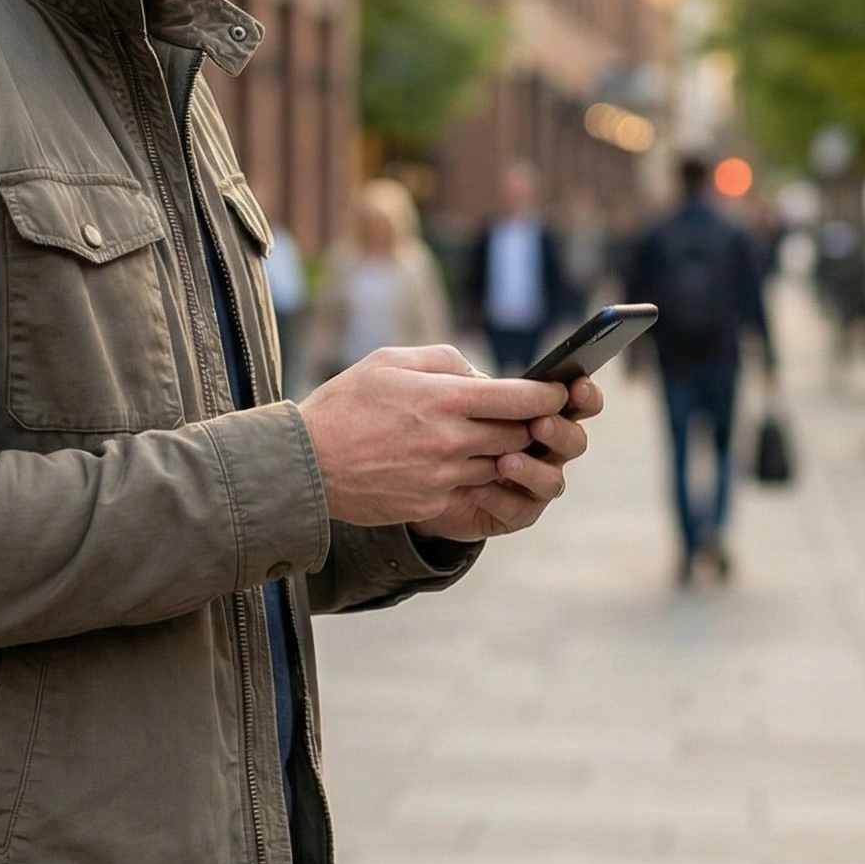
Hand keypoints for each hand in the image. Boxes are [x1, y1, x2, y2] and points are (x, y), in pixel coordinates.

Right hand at [298, 345, 573, 528]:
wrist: (305, 464)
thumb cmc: (346, 404)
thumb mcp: (391, 360)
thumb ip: (445, 361)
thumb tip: (481, 375)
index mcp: (445, 398)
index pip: (521, 398)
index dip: (550, 395)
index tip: (559, 391)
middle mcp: (451, 440)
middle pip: (519, 435)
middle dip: (532, 424)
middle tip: (532, 415)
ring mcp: (443, 476)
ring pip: (500, 464)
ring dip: (504, 452)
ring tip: (492, 437)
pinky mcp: (432, 502)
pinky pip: (471, 488)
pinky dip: (475, 475)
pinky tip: (459, 463)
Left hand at [410, 373, 602, 542]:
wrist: (421, 476)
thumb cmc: (447, 427)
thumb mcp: (460, 398)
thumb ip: (479, 386)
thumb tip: (482, 381)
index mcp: (544, 414)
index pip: (579, 403)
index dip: (585, 396)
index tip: (576, 387)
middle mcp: (548, 450)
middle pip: (574, 442)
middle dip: (560, 432)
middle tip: (538, 424)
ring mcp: (536, 484)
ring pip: (553, 481)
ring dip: (532, 470)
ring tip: (504, 461)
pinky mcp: (517, 513)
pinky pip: (520, 511)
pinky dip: (500, 499)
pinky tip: (477, 489)